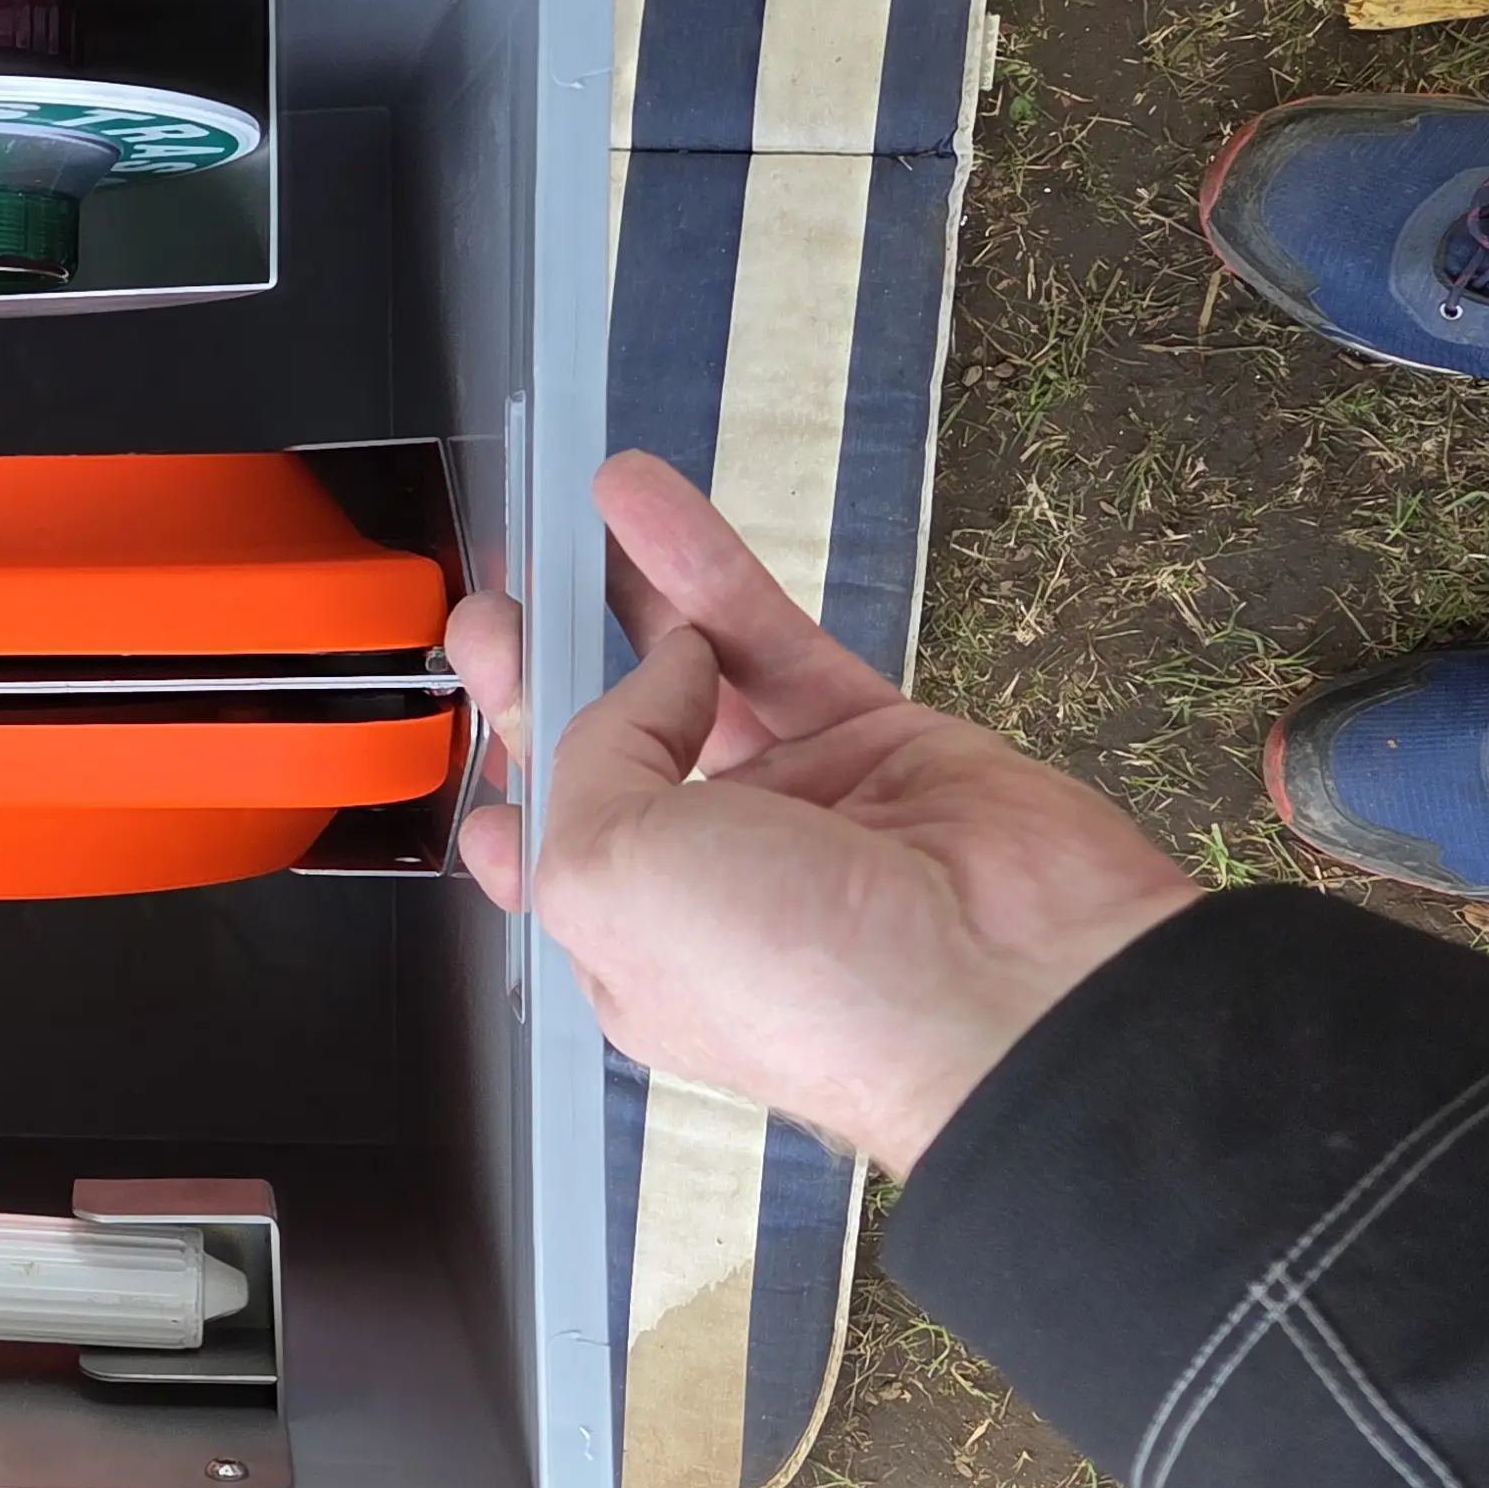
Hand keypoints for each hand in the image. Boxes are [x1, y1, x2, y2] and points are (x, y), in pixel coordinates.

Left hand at [449, 454, 1201, 1174]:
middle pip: (614, 745)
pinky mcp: (873, 738)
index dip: (509, 766)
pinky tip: (644, 500)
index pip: (553, 844)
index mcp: (632, 942)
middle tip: (504, 597)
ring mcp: (795, 804)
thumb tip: (657, 673)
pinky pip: (770, 635)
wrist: (1013, 986)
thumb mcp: (614, 876)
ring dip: (630, 591)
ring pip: (692, 672)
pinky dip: (705, 566)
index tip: (475, 697)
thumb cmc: (798, 978)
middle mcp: (708, 876)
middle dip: (552, 667)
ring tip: (572, 509)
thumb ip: (595, 758)